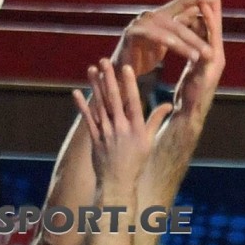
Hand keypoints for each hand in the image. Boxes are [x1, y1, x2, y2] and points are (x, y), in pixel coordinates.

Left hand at [73, 58, 171, 189]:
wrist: (118, 183)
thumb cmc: (136, 162)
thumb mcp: (149, 141)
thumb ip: (156, 120)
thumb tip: (168, 104)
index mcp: (137, 128)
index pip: (133, 101)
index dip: (128, 83)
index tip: (125, 67)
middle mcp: (121, 128)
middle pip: (114, 99)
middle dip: (109, 78)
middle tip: (104, 61)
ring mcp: (107, 133)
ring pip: (100, 105)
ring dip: (95, 86)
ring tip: (92, 69)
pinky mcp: (95, 139)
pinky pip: (88, 119)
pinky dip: (82, 106)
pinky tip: (77, 92)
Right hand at [111, 0, 214, 76]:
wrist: (120, 73)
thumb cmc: (143, 57)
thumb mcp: (166, 41)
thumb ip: (179, 26)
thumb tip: (197, 11)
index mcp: (159, 15)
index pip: (181, 2)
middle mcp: (150, 15)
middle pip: (180, 20)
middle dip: (199, 33)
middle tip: (214, 44)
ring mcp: (140, 23)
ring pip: (170, 29)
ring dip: (188, 42)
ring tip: (202, 55)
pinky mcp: (132, 33)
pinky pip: (157, 37)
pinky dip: (172, 44)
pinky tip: (187, 53)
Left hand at [171, 0, 224, 128]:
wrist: (189, 112)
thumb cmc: (189, 95)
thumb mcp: (193, 72)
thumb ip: (194, 58)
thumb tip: (191, 48)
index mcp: (211, 57)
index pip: (209, 32)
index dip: (208, 16)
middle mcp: (217, 56)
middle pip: (216, 28)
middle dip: (214, 10)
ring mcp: (216, 60)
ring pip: (215, 32)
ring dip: (211, 14)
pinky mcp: (211, 65)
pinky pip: (209, 40)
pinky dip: (207, 26)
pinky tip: (201, 14)